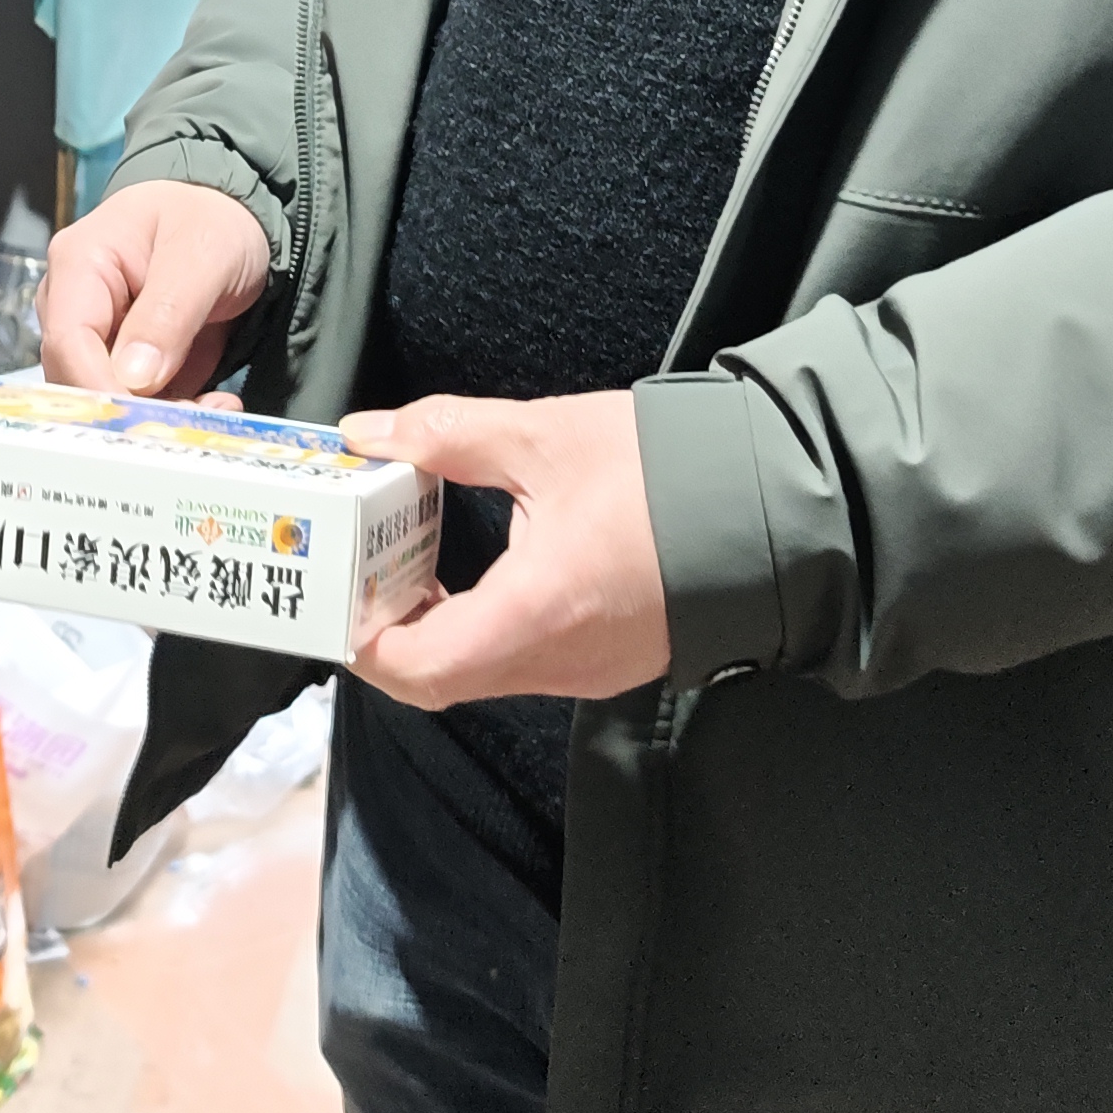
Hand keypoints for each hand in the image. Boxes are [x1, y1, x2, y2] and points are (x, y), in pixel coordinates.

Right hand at [39, 180, 273, 399]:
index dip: (99, 387)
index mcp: (79, 264)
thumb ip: (169, 311)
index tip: (145, 421)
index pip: (68, 341)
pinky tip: (212, 406)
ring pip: (104, 399)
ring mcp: (96, 337)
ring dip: (157, 419)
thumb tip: (132, 378)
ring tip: (214, 410)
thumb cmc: (213, 218)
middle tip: (193, 421)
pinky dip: (172, 414)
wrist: (234, 217)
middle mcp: (73, 305)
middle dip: (133, 410)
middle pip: (77, 378)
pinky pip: (133, 404)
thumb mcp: (203, 253)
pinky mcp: (123, 363)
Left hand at [341, 394, 673, 707]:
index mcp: (535, 612)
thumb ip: (447, 434)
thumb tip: (368, 433)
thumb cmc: (669, 472)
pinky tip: (470, 571)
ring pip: (479, 673)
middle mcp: (557, 662)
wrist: (779, 503)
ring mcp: (586, 671)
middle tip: (360, 568)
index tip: (334, 589)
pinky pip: (521, 662)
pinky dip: (479, 628)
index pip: (417, 667)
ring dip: (433, 628)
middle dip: (387, 631)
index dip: (360, 638)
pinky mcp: (607, 661)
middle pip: (439, 679)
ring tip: (405, 558)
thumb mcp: (545, 437)